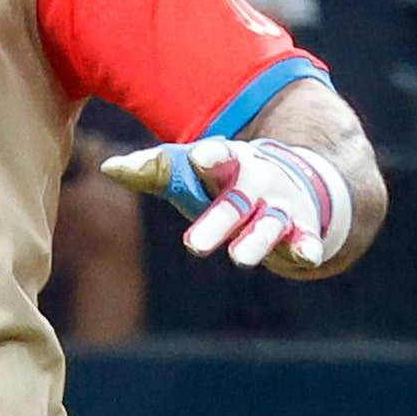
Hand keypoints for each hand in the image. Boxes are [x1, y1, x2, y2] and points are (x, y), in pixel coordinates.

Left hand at [101, 136, 349, 272]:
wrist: (294, 179)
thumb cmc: (223, 178)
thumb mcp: (191, 170)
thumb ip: (154, 169)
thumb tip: (108, 168)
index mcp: (228, 162)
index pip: (219, 156)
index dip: (210, 156)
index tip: (198, 158)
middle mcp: (257, 183)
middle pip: (234, 202)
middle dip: (217, 222)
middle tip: (191, 246)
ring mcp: (281, 207)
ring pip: (269, 225)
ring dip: (256, 242)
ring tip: (240, 259)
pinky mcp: (303, 230)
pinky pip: (305, 240)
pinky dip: (307, 248)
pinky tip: (306, 259)